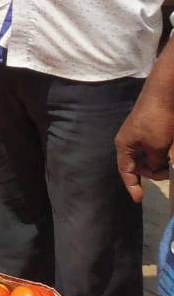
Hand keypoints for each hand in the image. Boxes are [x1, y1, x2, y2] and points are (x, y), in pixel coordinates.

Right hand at [116, 81, 173, 201]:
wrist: (164, 96)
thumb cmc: (156, 122)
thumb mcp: (156, 147)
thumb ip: (154, 162)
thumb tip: (156, 169)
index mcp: (125, 146)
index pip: (126, 171)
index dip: (132, 186)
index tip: (139, 199)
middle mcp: (130, 142)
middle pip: (139, 166)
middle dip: (154, 173)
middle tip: (170, 173)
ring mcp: (141, 136)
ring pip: (149, 158)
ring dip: (160, 163)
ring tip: (172, 161)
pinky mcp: (151, 131)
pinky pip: (155, 149)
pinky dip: (162, 155)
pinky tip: (171, 153)